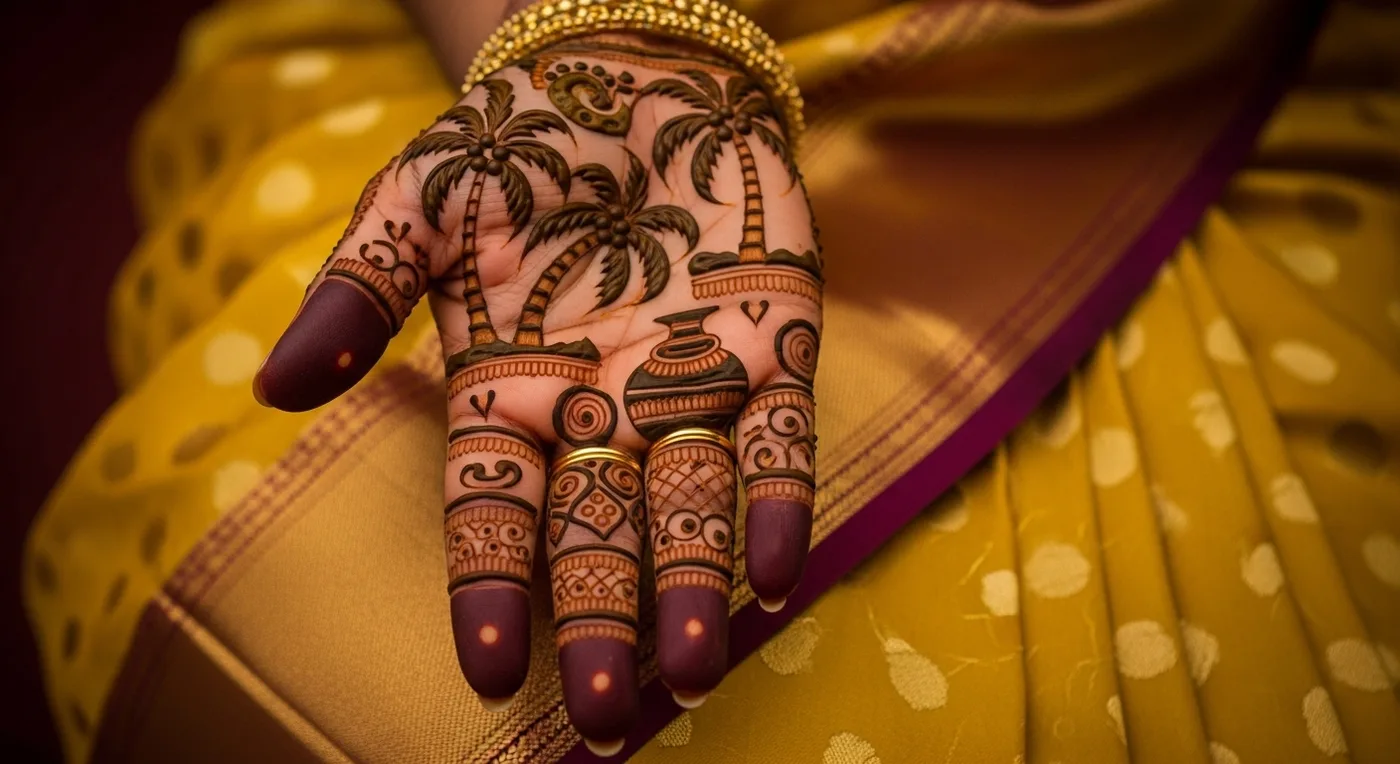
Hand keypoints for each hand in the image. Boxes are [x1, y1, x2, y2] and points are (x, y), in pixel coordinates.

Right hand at [254, 34, 821, 749]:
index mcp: (509, 393)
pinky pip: (782, 439)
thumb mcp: (418, 201)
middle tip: (609, 715)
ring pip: (690, 507)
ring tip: (694, 672)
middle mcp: (598, 412)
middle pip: (597, 534)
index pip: (493, 511)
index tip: (491, 666)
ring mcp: (687, 386)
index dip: (492, 586)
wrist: (631, 72)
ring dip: (693, 587)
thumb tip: (274, 387)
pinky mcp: (773, 346)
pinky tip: (781, 569)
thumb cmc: (516, 143)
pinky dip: (780, 501)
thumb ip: (358, 291)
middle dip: (603, 620)